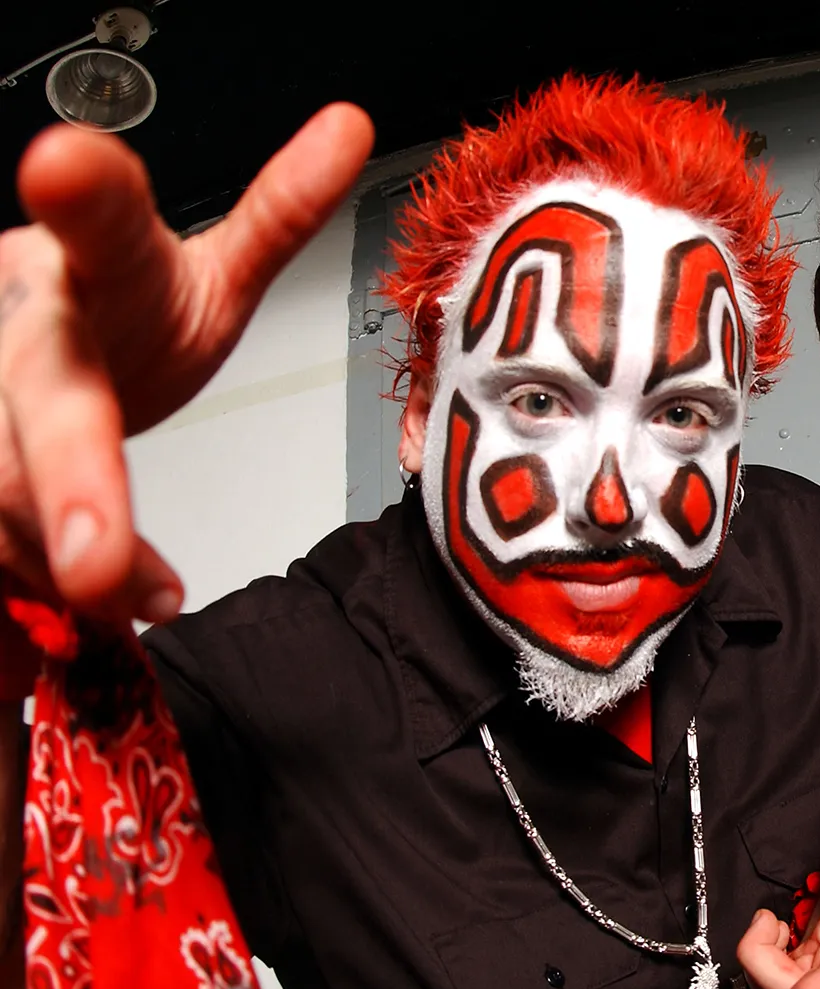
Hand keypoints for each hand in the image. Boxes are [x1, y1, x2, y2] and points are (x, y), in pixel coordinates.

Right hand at [0, 104, 372, 623]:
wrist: (31, 334)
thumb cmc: (128, 314)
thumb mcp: (206, 270)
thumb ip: (277, 215)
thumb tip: (350, 126)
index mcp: (100, 265)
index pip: (98, 223)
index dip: (83, 195)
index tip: (64, 164)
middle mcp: (24, 323)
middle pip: (41, 399)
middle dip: (72, 487)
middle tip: (95, 566)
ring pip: (1, 484)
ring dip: (63, 549)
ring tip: (124, 588)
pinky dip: (40, 575)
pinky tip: (101, 597)